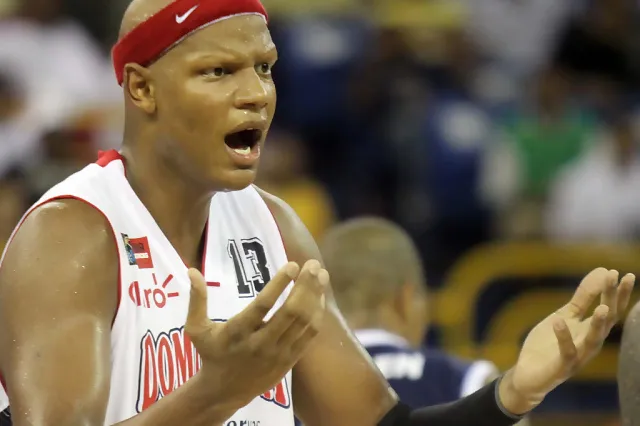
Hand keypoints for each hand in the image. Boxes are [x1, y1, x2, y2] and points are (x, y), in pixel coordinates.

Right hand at [185, 259, 328, 409]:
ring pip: (303, 322)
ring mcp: (278, 353)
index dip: (279, 284)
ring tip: (321, 274)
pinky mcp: (290, 360)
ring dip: (315, 296)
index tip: (292, 265)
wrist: (224, 391)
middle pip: (290, 312)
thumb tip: (192, 270)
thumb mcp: (196, 328)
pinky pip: (309, 335)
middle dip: (305, 286)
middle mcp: (261, 343)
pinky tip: (318, 296)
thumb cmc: (211, 353)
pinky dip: (316, 314)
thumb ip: (197, 300)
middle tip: (312, 264)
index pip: (263, 306)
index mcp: (238, 332)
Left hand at [499, 268, 634, 414]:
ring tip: (602, 306)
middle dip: (611, 299)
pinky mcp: (562, 367)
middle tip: (614, 276)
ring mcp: (578, 356)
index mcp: (591, 330)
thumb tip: (601, 271)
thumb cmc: (548, 343)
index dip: (618, 293)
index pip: (610, 310)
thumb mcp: (565, 315)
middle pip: (606, 320)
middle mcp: (589, 343)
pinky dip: (563, 337)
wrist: (527, 374)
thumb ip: (583, 297)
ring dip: (598, 324)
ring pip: (593, 340)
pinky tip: (559, 320)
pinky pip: (566, 352)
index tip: (624, 273)